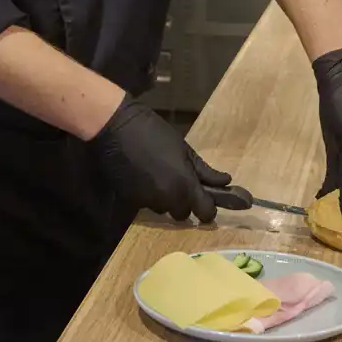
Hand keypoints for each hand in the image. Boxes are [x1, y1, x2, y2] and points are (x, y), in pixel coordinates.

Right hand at [87, 97, 230, 222]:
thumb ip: (204, 170)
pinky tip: (144, 176)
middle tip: (180, 182)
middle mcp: (167, 199)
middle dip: (184, 202)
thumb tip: (226, 181)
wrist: (115, 127)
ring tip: (159, 176)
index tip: (206, 199)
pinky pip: (146, 204)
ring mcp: (147, 201)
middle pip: (183, 214)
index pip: (206, 213)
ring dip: (165, 198)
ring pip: (163, 209)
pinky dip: (148, 195)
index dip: (208, 208)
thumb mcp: (184, 148)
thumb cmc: (153, 131)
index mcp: (185, 185)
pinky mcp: (130, 200)